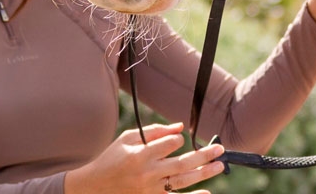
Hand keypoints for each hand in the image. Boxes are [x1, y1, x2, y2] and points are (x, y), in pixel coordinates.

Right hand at [64, 122, 224, 193]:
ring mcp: (151, 191)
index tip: (180, 138)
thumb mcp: (128, 138)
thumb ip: (154, 131)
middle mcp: (147, 174)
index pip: (169, 144)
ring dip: (204, 173)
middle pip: (182, 164)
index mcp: (140, 155)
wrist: (95, 187)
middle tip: (220, 148)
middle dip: (204, 155)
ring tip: (220, 165)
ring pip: (183, 182)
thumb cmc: (112, 158)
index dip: (178, 139)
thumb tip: (179, 127)